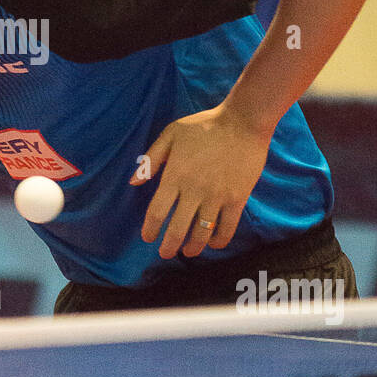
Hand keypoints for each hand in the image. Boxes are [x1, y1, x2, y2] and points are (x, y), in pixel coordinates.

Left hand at [130, 103, 272, 259]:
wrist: (242, 122)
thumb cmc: (204, 126)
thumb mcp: (171, 134)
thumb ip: (151, 159)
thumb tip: (133, 182)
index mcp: (175, 175)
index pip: (157, 211)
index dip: (150, 229)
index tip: (148, 237)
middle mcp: (194, 190)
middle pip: (177, 228)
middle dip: (169, 246)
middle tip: (165, 254)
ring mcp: (217, 196)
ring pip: (202, 232)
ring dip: (193, 247)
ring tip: (188, 252)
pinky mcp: (237, 198)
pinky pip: (227, 227)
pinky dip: (219, 240)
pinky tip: (213, 243)